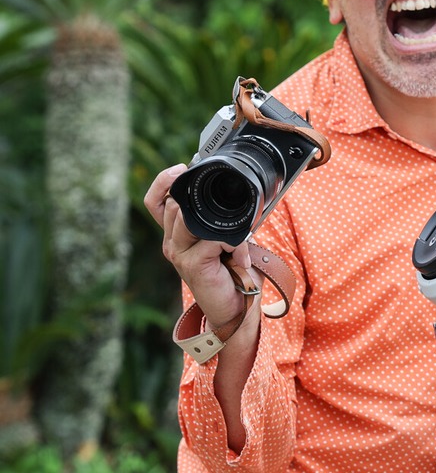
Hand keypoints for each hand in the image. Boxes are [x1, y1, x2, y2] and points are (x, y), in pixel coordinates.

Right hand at [143, 165, 256, 329]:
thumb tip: (237, 196)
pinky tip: (240, 257)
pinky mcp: (192, 264)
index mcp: (176, 232)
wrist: (234, 307)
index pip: (156, 201)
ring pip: (190, 217)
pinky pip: (213, 238)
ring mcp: (179, 253)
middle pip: (175, 204)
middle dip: (205, 202)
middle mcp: (172, 241)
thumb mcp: (224, 238)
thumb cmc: (232, 272)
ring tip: (238, 241)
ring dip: (223, 225)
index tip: (183, 167)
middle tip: (234, 216)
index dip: (163, 181)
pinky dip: (234, 242)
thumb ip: (221, 219)